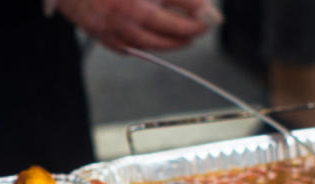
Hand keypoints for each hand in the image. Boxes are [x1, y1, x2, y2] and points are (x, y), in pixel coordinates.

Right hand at [55, 0, 220, 51]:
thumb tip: (201, 7)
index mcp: (136, 0)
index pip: (177, 9)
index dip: (198, 13)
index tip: (211, 16)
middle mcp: (124, 16)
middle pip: (166, 32)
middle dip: (189, 32)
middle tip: (202, 28)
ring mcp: (112, 29)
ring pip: (150, 45)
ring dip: (172, 44)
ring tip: (185, 38)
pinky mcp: (103, 37)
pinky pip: (130, 49)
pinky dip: (147, 48)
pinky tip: (157, 44)